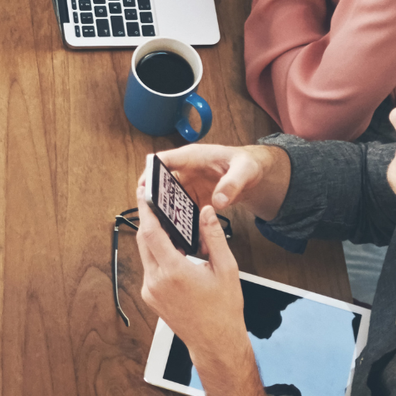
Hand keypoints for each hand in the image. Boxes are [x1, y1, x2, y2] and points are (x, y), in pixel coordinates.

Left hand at [136, 178, 246, 339]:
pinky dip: (157, 255)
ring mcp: (150, 291)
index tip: (143, 193)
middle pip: (144, 240)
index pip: (151, 232)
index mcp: (174, 272)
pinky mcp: (150, 297)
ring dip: (153, 238)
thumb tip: (206, 212)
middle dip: (149, 220)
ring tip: (168, 226)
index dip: (145, 210)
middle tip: (155, 202)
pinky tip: (173, 251)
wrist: (215, 344)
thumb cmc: (223, 310)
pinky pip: (149, 267)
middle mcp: (156, 281)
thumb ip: (214, 237)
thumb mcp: (226, 269)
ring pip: (145, 254)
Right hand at [152, 141, 291, 220]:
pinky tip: (185, 238)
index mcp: (192, 157)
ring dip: (166, 215)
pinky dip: (181, 224)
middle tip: (151, 218)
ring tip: (167, 233)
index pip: (164, 160)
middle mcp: (185, 170)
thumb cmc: (246, 165)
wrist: (253, 174)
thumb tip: (218, 202)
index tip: (142, 186)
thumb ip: (232, 185)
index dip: (150, 172)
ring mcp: (188, 185)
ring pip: (169, 200)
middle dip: (154, 199)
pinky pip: (182, 211)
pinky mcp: (193, 199)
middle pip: (161, 183)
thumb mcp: (244, 171)